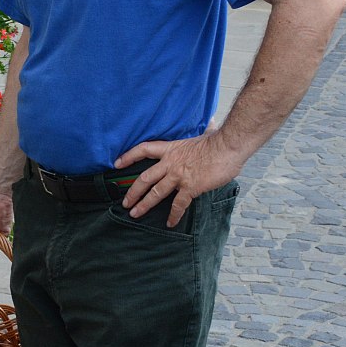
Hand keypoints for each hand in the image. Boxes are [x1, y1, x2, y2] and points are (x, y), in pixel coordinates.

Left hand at [114, 132, 246, 227]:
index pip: (144, 149)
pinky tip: (170, 223)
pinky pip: (178, 204)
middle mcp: (171, 163)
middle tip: (125, 202)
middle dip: (133, 191)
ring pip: (156, 192)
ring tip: (135, 214)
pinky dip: (174, 215)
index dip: (128, 156)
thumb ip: (204, 131)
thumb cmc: (219, 142)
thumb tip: (211, 123)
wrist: (228, 146)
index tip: (117, 163)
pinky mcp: (190, 187)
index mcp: (171, 149)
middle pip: (145, 178)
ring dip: (144, 204)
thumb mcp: (205, 134)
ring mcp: (179, 176)